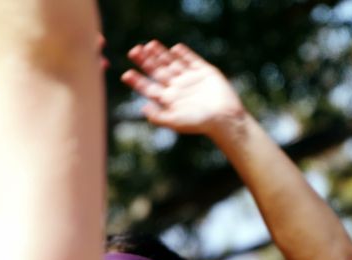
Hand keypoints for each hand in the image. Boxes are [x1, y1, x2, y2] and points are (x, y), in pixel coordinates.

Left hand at [121, 40, 245, 136]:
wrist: (225, 118)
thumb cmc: (200, 123)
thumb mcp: (176, 122)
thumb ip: (159, 117)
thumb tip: (142, 108)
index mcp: (169, 99)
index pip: (149, 87)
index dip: (137, 81)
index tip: (126, 74)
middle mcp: (177, 87)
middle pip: (157, 71)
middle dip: (145, 61)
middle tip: (133, 51)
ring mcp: (190, 78)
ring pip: (172, 63)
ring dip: (160, 54)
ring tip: (149, 45)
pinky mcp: (204, 71)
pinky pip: (191, 60)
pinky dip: (183, 53)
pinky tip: (174, 48)